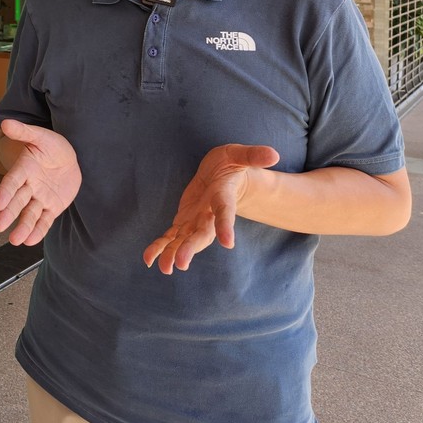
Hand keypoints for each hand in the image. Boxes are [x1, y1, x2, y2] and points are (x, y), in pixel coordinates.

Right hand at [0, 118, 80, 245]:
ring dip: (22, 227)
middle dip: (9, 214)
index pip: (12, 181)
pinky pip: (45, 220)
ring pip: (30, 214)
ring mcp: (40, 198)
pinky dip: (38, 230)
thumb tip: (5, 122)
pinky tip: (30, 241)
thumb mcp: (41, 136)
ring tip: (15, 241)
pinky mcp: (52, 207)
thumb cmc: (52, 145)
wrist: (68, 158)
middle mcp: (29, 186)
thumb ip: (24, 131)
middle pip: (17, 201)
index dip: (4, 192)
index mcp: (24, 168)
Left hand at [143, 144, 279, 273]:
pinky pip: (171, 236)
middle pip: (201, 233)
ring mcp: (196, 220)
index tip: (228, 243)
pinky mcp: (184, 220)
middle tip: (181, 264)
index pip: (225, 211)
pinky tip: (148, 259)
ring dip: (174, 252)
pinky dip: (160, 247)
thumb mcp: (239, 154)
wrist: (225, 178)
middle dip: (191, 247)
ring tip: (165, 268)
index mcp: (223, 197)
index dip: (226, 225)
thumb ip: (253, 155)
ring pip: (185, 239)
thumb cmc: (231, 165)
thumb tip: (274, 154)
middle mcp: (210, 213)